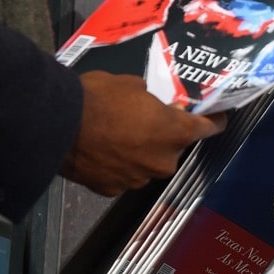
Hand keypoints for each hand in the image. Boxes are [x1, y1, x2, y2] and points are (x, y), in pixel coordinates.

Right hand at [60, 71, 226, 195]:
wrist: (55, 125)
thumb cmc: (98, 97)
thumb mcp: (131, 84)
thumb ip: (150, 99)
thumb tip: (153, 104)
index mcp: (176, 133)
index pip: (208, 129)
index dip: (214, 122)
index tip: (217, 118)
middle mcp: (164, 161)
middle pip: (173, 148)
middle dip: (164, 136)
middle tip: (146, 121)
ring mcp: (139, 179)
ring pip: (147, 164)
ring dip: (140, 152)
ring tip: (117, 136)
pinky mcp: (113, 189)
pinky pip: (123, 175)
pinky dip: (118, 166)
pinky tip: (102, 152)